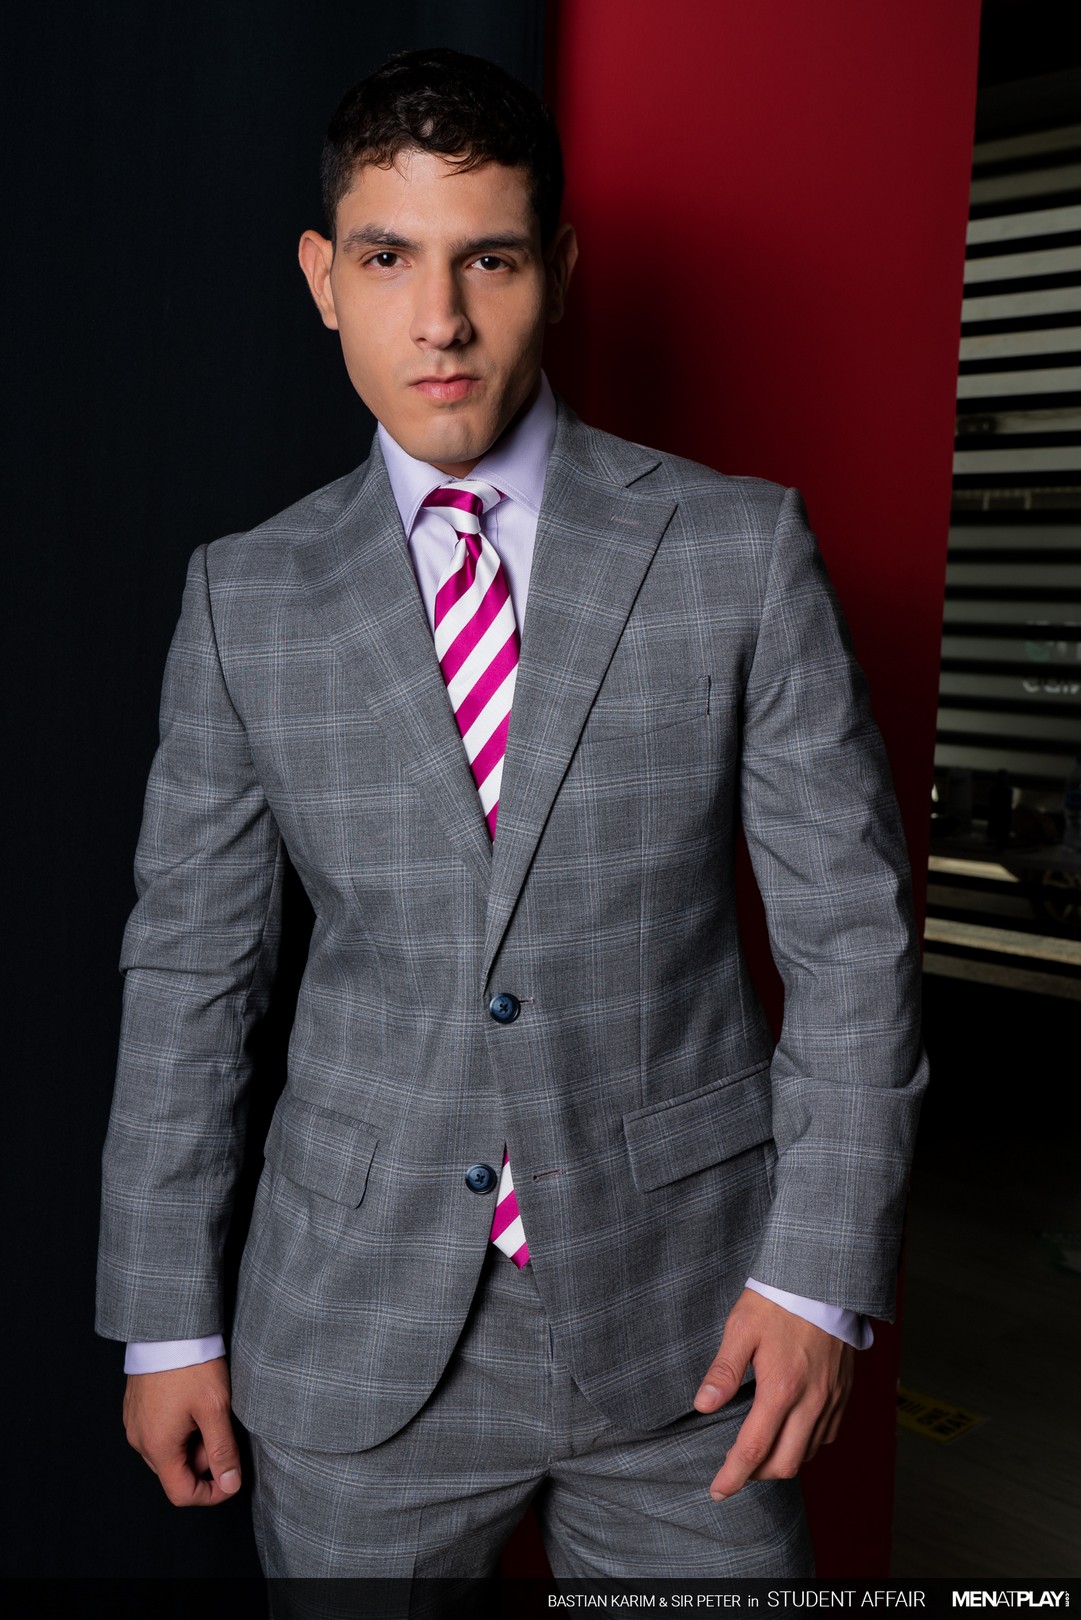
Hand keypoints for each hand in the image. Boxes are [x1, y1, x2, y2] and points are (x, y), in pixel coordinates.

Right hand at [123, 1356, 242, 1505]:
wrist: (167, 1327)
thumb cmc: (190, 1364)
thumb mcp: (215, 1408)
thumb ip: (223, 1451)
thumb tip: (230, 1484)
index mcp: (157, 1446)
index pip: (181, 1493)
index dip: (210, 1494)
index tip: (231, 1479)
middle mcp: (139, 1440)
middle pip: (175, 1472)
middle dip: (203, 1460)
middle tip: (220, 1426)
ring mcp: (134, 1423)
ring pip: (168, 1452)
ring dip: (191, 1442)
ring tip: (205, 1409)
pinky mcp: (136, 1409)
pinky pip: (159, 1432)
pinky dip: (179, 1427)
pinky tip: (191, 1402)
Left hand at [693, 1288, 854, 1499]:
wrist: (823, 1280)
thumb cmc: (779, 1300)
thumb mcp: (741, 1328)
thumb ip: (723, 1372)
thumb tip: (702, 1406)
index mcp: (780, 1388)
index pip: (754, 1450)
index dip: (734, 1476)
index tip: (718, 1490)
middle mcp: (810, 1402)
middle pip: (784, 1464)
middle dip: (757, 1475)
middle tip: (736, 1468)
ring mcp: (831, 1400)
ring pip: (807, 1454)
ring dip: (782, 1461)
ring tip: (760, 1450)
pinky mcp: (843, 1394)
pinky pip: (827, 1436)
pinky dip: (806, 1445)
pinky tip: (790, 1431)